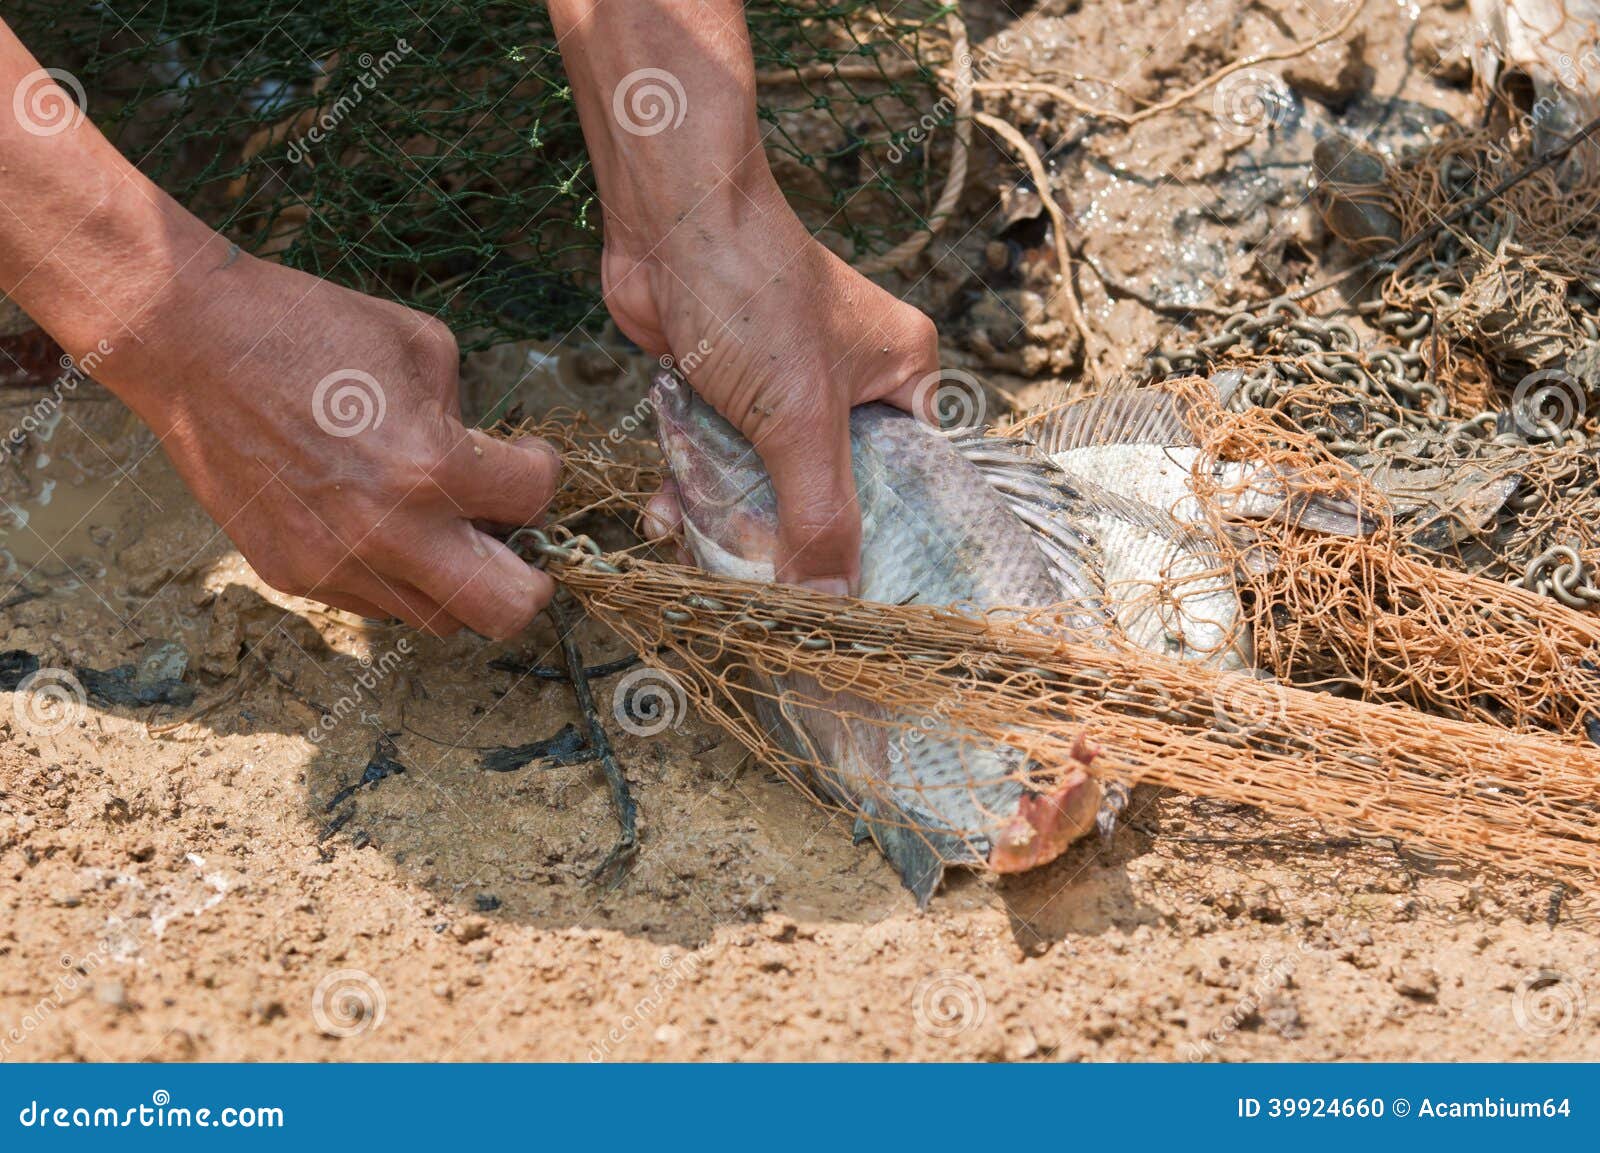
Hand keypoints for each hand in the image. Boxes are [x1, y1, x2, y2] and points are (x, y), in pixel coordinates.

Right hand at [98, 243, 558, 637]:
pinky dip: (396, 577)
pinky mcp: (293, 577)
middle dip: (529, 581)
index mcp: (432, 468)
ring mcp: (337, 565)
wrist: (192, 345)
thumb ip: (470, 417)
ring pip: (440, 620)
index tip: (528, 460)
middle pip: (508, 612)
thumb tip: (490, 463)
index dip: (543, 473)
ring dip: (458, 581)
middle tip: (517, 544)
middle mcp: (389, 533)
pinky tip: (380, 525)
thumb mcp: (424, 347)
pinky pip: (375, 604)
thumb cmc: (310, 328)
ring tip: (442, 531)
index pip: (536, 501)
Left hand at [605, 186, 936, 591]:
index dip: (883, 544)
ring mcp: (787, 387)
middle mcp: (851, 383)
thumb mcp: (798, 419)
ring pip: (768, 481)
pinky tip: (662, 513)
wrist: (665, 215)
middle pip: (832, 492)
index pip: (910, 484)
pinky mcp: (729, 388)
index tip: (851, 600)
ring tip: (692, 551)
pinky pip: (721, 459)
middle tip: (762, 589)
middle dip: (789, 538)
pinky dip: (693, 486)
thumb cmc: (752, 292)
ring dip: (727, 518)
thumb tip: (833, 603)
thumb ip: (819, 515)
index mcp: (901, 379)